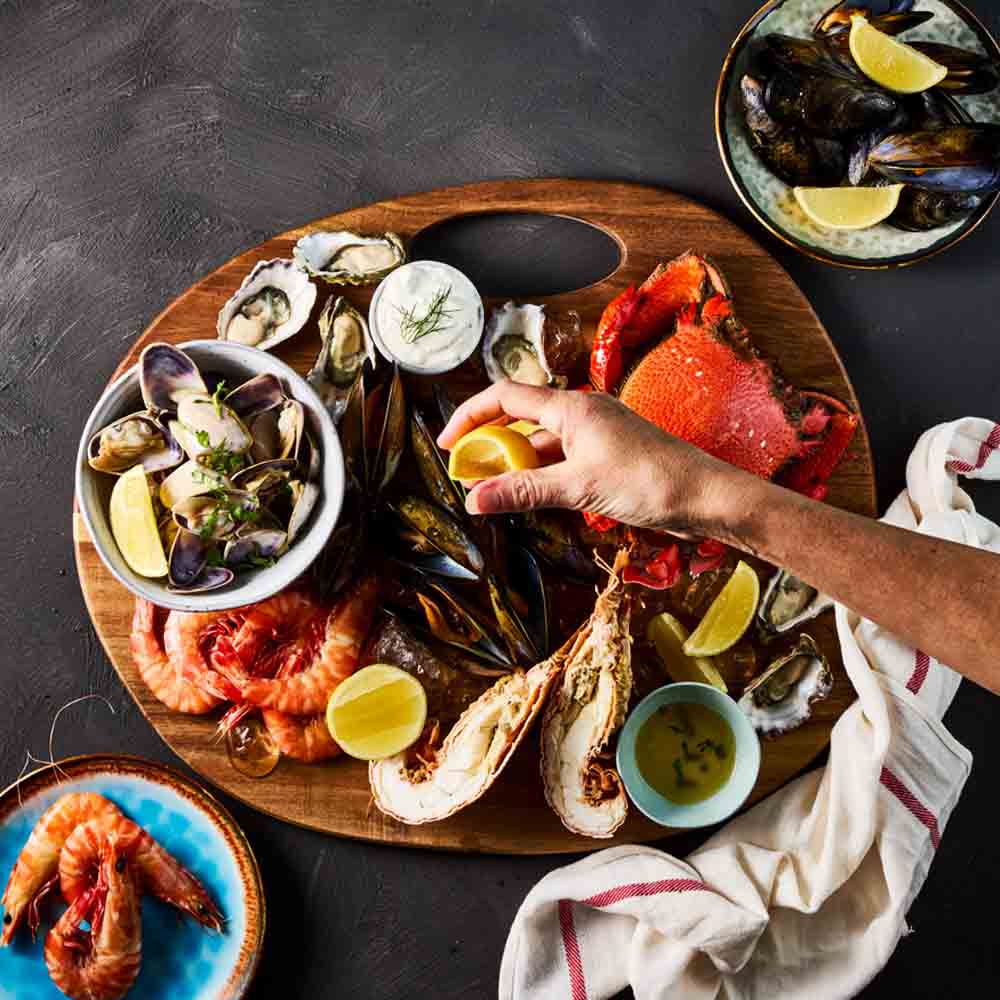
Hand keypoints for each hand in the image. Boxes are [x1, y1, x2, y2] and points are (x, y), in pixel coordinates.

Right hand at [437, 382, 746, 535]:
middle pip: (521, 419)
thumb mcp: (577, 488)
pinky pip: (562, 459)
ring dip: (515, 464)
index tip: (447, 444)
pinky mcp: (607, 455)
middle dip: (490, 444)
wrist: (704, 496)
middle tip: (466, 475)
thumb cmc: (647, 482)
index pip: (506, 397)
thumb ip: (523, 492)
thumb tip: (474, 500)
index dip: (470, 416)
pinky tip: (529, 496)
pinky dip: (540, 475)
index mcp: (572, 407)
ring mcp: (596, 434)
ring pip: (542, 443)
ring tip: (490, 490)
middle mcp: (582, 413)